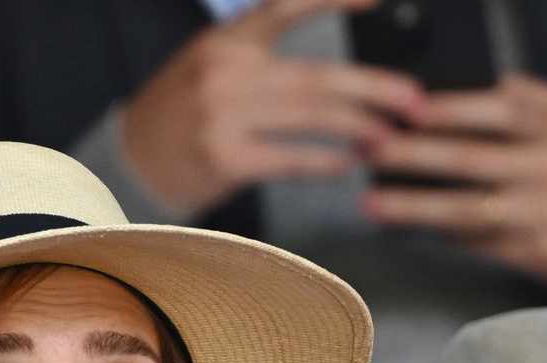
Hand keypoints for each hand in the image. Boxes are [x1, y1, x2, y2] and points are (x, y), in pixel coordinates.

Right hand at [117, 0, 422, 217]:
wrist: (130, 162)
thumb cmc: (182, 115)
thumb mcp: (212, 67)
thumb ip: (262, 57)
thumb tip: (333, 73)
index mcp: (228, 41)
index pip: (288, 7)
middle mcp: (226, 72)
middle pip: (317, 77)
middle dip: (374, 90)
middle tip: (415, 101)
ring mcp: (224, 115)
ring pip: (311, 118)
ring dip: (359, 128)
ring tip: (391, 137)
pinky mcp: (226, 158)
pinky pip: (291, 159)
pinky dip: (326, 162)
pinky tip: (350, 163)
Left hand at [361, 73, 546, 293]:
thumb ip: (528, 100)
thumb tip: (464, 92)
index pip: (491, 108)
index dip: (441, 110)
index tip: (399, 109)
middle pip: (469, 159)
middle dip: (411, 155)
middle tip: (368, 151)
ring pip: (467, 209)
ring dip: (414, 207)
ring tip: (373, 203)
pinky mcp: (540, 254)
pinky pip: (481, 242)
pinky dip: (444, 236)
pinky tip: (413, 230)